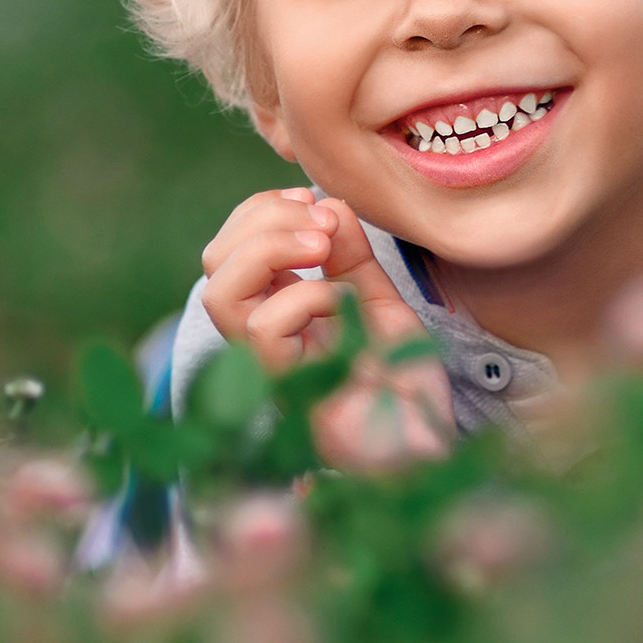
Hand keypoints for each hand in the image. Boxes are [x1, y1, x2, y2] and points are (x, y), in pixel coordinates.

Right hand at [200, 188, 451, 470]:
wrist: (429, 441)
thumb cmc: (401, 380)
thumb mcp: (378, 300)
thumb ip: (351, 255)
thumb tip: (327, 204)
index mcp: (276, 310)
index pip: (230, 249)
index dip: (259, 211)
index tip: (311, 200)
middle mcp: (262, 338)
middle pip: (213, 264)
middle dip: (261, 220)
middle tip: (320, 222)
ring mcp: (270, 365)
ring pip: (219, 295)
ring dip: (270, 250)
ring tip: (321, 246)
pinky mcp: (287, 388)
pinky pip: (265, 330)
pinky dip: (305, 297)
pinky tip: (344, 306)